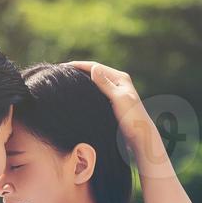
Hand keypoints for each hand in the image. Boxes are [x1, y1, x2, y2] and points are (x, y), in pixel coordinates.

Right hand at [67, 60, 171, 176]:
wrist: (141, 137)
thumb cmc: (132, 119)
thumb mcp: (119, 99)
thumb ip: (105, 84)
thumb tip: (93, 68)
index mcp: (120, 78)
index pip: (95, 67)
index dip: (79, 65)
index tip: (62, 67)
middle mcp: (118, 83)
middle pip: (94, 72)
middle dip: (78, 71)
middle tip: (60, 72)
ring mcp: (115, 92)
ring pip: (94, 82)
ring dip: (81, 80)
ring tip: (65, 82)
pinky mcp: (112, 102)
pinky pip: (95, 92)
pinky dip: (86, 90)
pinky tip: (77, 95)